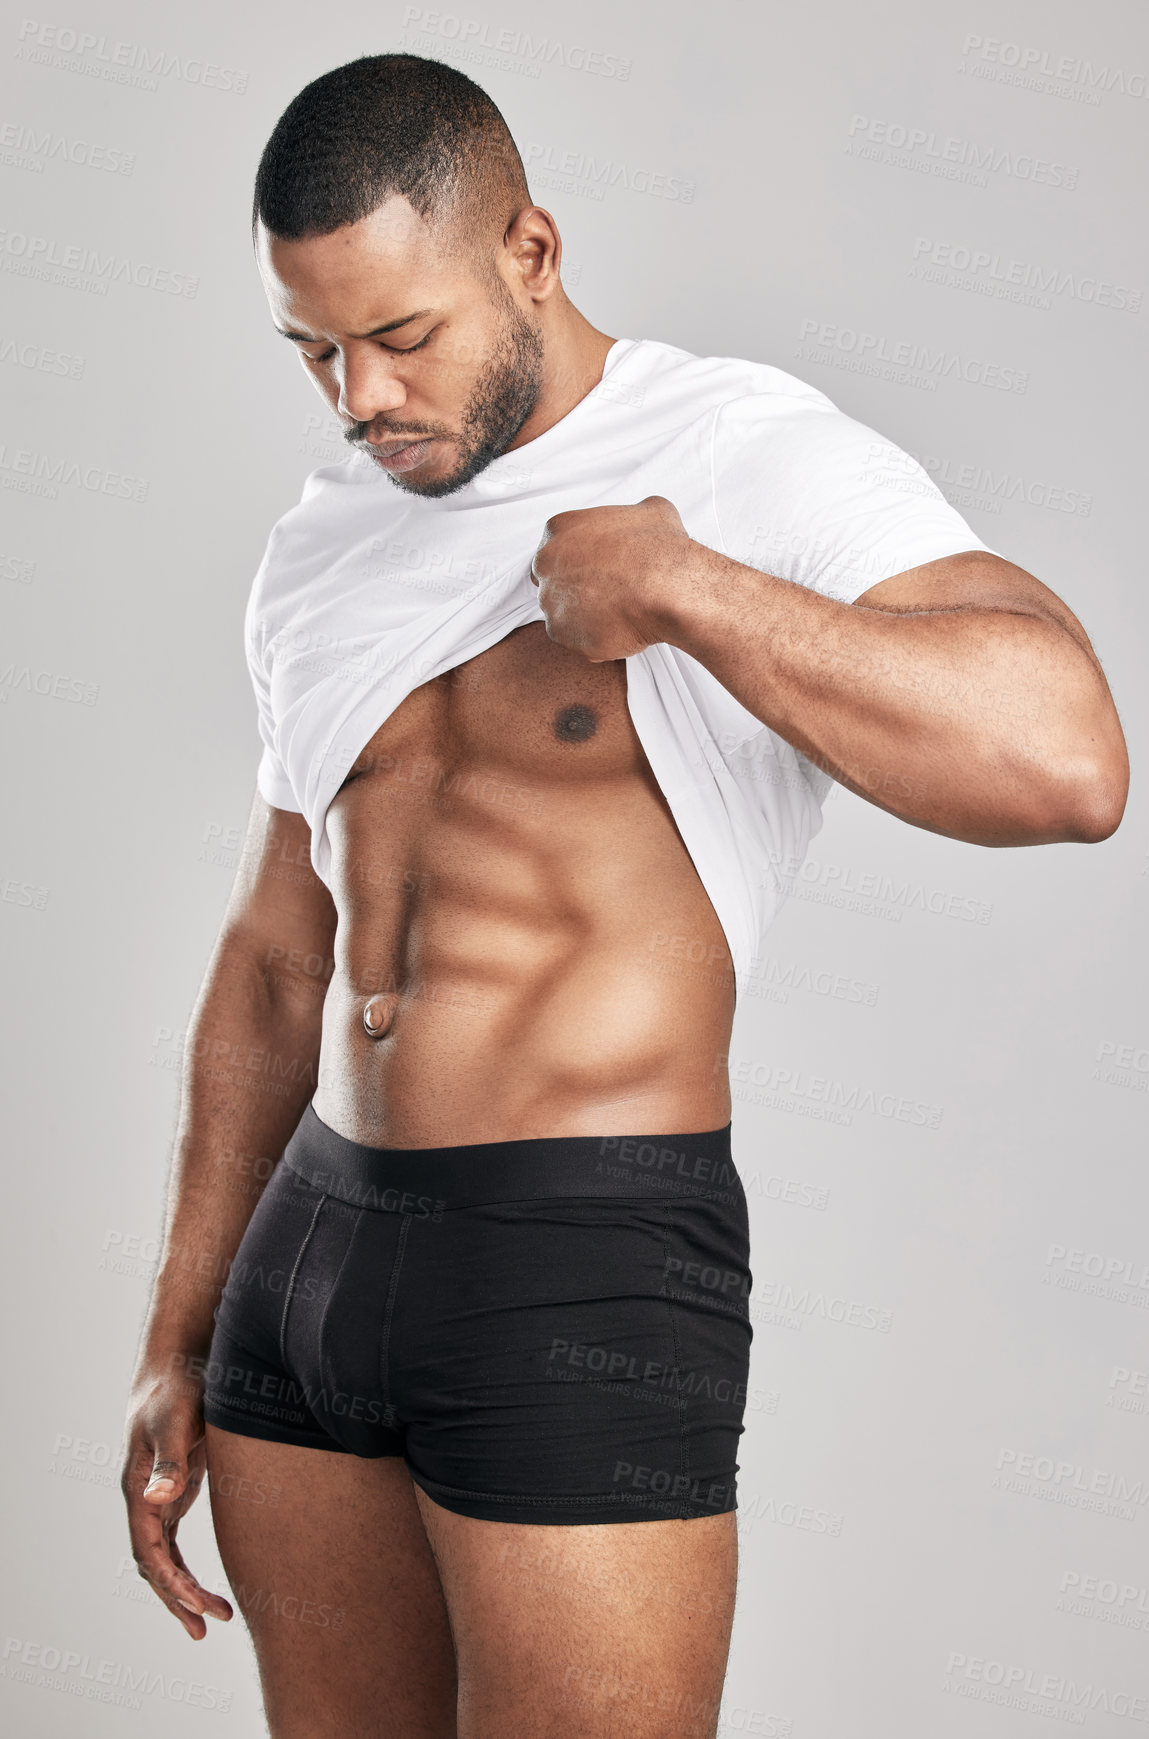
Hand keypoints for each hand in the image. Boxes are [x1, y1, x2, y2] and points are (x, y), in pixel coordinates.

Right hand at [121, 1359, 233, 1638]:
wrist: (177, 1361)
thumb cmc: (176, 1387)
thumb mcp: (175, 1419)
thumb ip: (168, 1458)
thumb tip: (158, 1499)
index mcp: (139, 1488)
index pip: (151, 1553)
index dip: (173, 1583)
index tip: (199, 1606)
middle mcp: (145, 1498)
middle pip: (155, 1565)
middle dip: (178, 1599)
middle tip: (209, 1627)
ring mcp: (158, 1496)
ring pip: (164, 1558)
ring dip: (183, 1590)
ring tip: (213, 1618)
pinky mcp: (176, 1488)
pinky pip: (175, 1541)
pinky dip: (186, 1567)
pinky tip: (204, 1585)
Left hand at [529, 495, 692, 660]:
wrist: (666, 589)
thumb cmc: (659, 551)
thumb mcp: (654, 511)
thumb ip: (634, 515)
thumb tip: (644, 517)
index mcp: (560, 529)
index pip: (554, 549)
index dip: (577, 563)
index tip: (597, 571)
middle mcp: (546, 564)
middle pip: (551, 581)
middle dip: (576, 590)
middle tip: (607, 594)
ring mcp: (550, 600)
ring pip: (563, 613)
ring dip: (586, 616)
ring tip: (620, 613)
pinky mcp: (560, 633)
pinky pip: (575, 639)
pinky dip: (594, 638)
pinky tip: (620, 629)